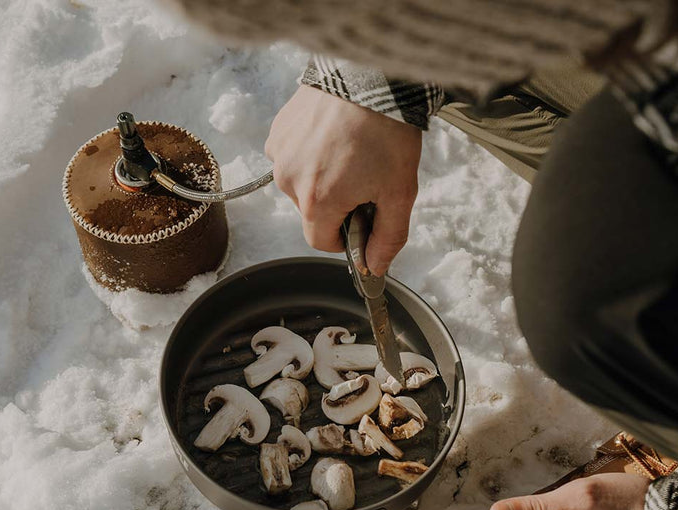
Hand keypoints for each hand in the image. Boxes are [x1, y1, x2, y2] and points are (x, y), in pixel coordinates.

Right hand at [265, 84, 421, 275]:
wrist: (371, 74)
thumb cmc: (387, 133)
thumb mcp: (399, 193)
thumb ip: (387, 238)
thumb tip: (375, 268)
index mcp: (317, 203)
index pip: (321, 242)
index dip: (345, 237)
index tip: (362, 219)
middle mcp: (289, 181)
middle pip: (312, 213)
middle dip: (337, 204)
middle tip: (365, 177)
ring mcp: (280, 153)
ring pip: (301, 184)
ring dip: (323, 177)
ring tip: (350, 151)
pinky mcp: (278, 130)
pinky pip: (293, 156)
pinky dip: (311, 153)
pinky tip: (334, 136)